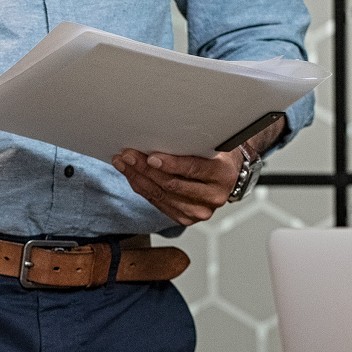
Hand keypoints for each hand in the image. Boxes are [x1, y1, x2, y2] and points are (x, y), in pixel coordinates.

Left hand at [112, 118, 283, 225]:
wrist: (227, 175)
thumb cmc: (218, 155)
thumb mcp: (213, 143)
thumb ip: (192, 142)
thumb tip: (159, 133)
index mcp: (223, 175)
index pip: (193, 169)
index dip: (170, 164)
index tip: (151, 156)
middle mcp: (213, 196)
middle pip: (172, 184)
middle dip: (146, 168)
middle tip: (128, 154)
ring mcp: (199, 211)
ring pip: (161, 195)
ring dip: (138, 178)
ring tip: (123, 163)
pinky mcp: (185, 218)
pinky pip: (157, 203)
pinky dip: (142, 188)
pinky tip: (132, 175)